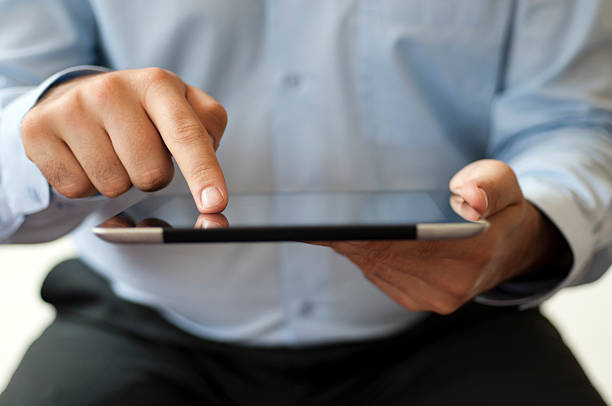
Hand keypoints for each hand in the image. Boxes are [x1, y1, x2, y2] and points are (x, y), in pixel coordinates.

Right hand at [21, 68, 227, 212]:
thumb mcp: (182, 107)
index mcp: (157, 83)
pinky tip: (86, 157)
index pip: (186, 134)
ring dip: (120, 181)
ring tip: (112, 152)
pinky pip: (77, 189)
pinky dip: (87, 185)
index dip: (203, 172)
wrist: (77, 96)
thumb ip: (207, 130)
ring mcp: (72, 109)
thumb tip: (213, 181)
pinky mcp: (39, 130)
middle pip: (151, 173)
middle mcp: (112, 90)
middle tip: (142, 154)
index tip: (216, 204)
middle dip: (154, 177)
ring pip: (114, 185)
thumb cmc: (142, 111)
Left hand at [313, 160, 571, 313]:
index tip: (332, 220)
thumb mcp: (503, 184)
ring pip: (373, 265)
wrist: (507, 251)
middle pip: (380, 254)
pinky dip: (360, 253)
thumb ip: (489, 185)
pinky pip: (376, 274)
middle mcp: (449, 284)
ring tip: (326, 219)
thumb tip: (469, 201)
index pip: (405, 240)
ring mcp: (430, 297)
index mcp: (473, 253)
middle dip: (348, 233)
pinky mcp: (414, 299)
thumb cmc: (498, 209)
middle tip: (313, 212)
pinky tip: (348, 234)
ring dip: (350, 243)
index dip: (365, 231)